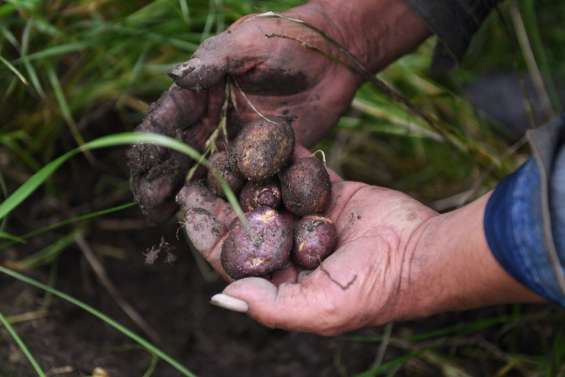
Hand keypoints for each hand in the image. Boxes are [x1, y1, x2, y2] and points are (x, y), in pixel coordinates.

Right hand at [128, 2, 362, 223]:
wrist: (335, 59)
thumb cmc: (290, 40)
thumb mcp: (249, 44)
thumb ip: (214, 61)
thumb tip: (174, 76)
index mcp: (200, 92)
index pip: (165, 122)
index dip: (150, 145)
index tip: (140, 170)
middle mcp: (212, 121)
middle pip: (177, 155)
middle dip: (159, 181)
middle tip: (150, 208)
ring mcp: (237, 142)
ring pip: (202, 174)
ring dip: (185, 197)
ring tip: (167, 220)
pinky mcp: (263, 158)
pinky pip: (239, 182)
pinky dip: (224, 199)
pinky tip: (211, 217)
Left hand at [179, 147, 541, 334]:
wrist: (423, 255)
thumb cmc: (372, 290)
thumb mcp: (319, 309)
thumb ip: (270, 305)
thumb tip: (221, 295)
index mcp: (283, 280)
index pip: (234, 257)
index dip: (208, 234)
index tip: (187, 208)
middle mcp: (293, 249)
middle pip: (247, 221)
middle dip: (221, 199)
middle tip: (197, 174)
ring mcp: (312, 219)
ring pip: (271, 192)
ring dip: (248, 174)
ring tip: (223, 152)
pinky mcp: (332, 194)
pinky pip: (303, 170)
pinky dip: (284, 154)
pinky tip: (261, 136)